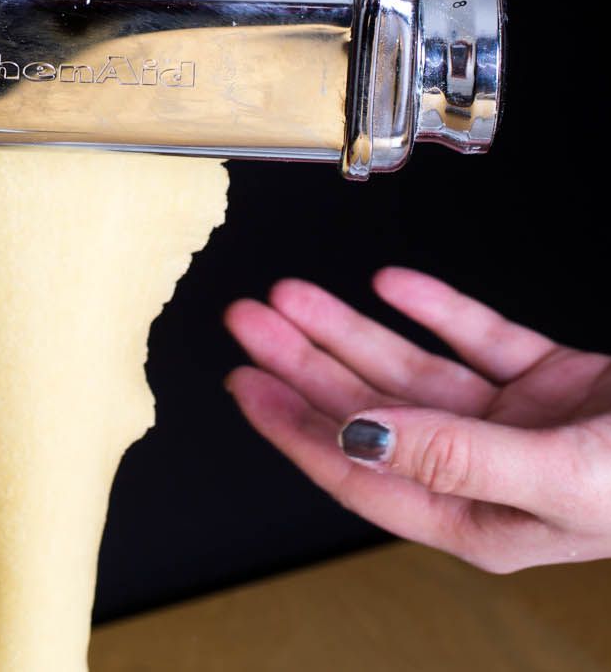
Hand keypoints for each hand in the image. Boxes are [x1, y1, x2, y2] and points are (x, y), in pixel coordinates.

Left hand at [225, 268, 610, 572]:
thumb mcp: (561, 475)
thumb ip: (456, 457)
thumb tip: (359, 438)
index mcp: (485, 518)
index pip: (363, 471)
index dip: (295, 428)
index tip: (243, 387)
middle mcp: (493, 472)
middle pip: (373, 412)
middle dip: (306, 364)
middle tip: (250, 321)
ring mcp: (524, 425)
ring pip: (415, 370)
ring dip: (354, 328)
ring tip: (295, 294)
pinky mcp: (559, 381)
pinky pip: (482, 339)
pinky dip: (439, 309)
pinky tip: (395, 285)